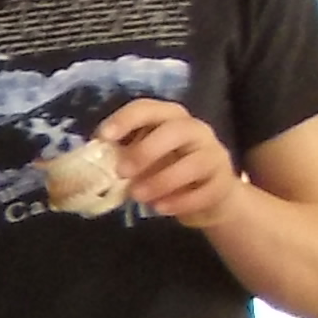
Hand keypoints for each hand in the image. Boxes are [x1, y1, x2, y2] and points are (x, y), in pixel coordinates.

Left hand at [102, 99, 241, 227]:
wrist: (209, 196)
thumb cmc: (167, 171)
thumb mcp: (143, 160)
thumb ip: (123, 157)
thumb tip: (93, 163)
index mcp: (170, 118)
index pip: (148, 108)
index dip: (125, 119)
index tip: (103, 136)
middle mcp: (196, 130)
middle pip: (175, 130)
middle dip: (146, 150)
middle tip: (121, 171)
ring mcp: (214, 155)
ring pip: (193, 163)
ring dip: (161, 181)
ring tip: (138, 196)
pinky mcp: (224, 183)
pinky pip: (205, 191)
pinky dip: (181, 201)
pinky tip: (160, 209)